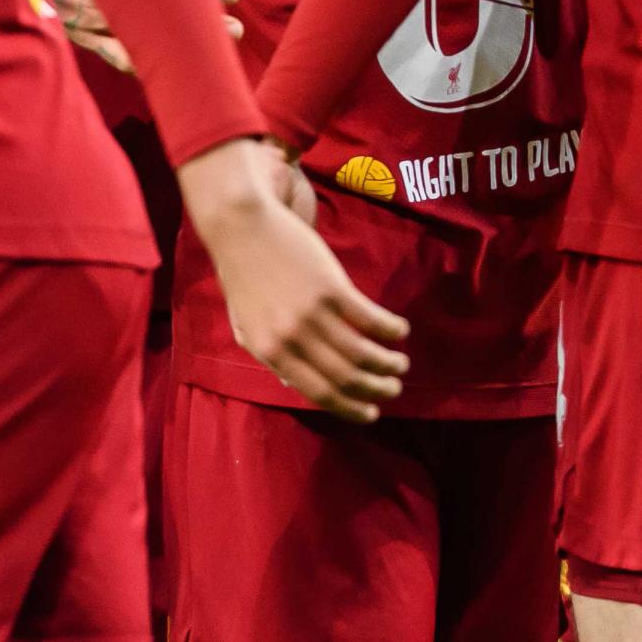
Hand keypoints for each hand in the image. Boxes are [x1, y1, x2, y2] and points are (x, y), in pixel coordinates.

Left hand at [178, 139, 407, 421]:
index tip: (370, 414)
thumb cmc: (241, 272)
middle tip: (393, 389)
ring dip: (388, 363)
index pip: (317, 393)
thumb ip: (268, 354)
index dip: (349, 408)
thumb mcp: (244, 323)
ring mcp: (312, 314)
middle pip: (345, 378)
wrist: (239, 226)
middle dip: (375, 390)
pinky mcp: (330, 287)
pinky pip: (369, 318)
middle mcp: (292, 340)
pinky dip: (389, 329)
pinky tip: (400, 330)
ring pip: (361, 353)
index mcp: (269, 353)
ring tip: (401, 364)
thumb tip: (291, 383)